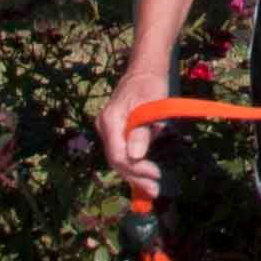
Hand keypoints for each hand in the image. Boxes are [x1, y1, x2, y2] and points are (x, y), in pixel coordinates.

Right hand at [95, 67, 170, 195]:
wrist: (145, 70)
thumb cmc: (151, 84)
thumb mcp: (152, 105)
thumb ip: (142, 130)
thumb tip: (135, 156)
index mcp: (110, 120)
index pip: (117, 154)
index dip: (135, 169)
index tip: (155, 175)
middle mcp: (104, 126)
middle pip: (116, 160)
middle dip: (136, 176)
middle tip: (155, 190)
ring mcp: (108, 129)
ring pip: (118, 159)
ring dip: (135, 174)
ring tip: (152, 188)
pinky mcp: (115, 131)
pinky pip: (122, 152)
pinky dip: (134, 165)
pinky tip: (144, 177)